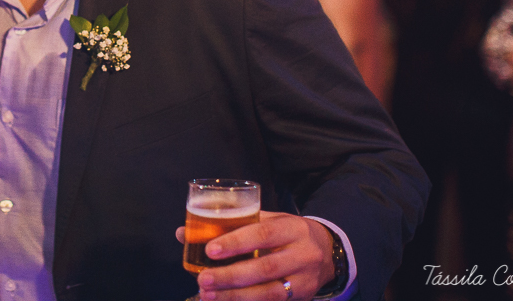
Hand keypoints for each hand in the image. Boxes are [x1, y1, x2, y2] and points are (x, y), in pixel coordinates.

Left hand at [177, 212, 333, 300]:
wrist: (328, 251)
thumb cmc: (286, 232)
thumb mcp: (269, 220)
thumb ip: (232, 224)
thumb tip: (183, 232)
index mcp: (292, 228)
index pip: (263, 234)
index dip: (236, 243)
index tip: (209, 250)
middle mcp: (303, 255)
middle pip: (264, 268)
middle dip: (230, 276)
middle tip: (202, 279)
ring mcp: (305, 280)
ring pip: (268, 293)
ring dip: (235, 296)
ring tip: (207, 295)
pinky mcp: (303, 298)